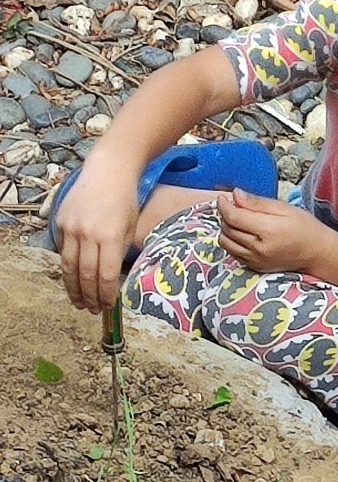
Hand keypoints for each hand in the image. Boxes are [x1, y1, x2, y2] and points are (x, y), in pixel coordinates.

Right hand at [57, 158, 140, 313]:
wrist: (108, 171)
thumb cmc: (126, 200)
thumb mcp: (132, 227)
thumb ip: (121, 252)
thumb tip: (113, 280)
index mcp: (112, 236)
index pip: (106, 275)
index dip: (106, 295)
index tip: (108, 306)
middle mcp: (89, 233)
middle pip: (86, 274)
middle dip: (89, 296)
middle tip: (92, 310)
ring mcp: (72, 227)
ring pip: (69, 266)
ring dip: (74, 288)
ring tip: (79, 302)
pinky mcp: (61, 222)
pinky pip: (63, 251)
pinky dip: (68, 267)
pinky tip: (73, 278)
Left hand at [216, 189, 327, 273]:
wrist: (317, 253)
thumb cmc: (304, 228)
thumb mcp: (284, 208)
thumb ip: (257, 203)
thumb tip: (236, 195)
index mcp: (267, 230)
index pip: (233, 217)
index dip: (223, 205)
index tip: (224, 198)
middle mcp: (258, 248)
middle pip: (227, 229)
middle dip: (226, 215)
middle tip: (236, 206)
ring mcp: (256, 260)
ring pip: (226, 242)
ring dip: (226, 229)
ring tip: (238, 221)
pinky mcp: (255, 267)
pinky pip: (233, 253)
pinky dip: (232, 241)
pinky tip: (243, 234)